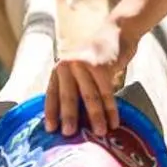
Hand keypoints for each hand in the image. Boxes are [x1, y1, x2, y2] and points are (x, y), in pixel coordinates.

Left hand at [45, 17, 136, 136]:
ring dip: (96, 117)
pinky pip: (107, 93)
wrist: (117, 31)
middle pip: (68, 97)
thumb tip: (71, 119)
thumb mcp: (80, 68)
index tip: (50, 130)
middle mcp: (68, 65)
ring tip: (99, 134)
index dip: (51, 112)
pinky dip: (111, 110)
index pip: (51, 93)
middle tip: (69, 135)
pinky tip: (114, 122)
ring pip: (90, 97)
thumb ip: (74, 86)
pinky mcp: (101, 66)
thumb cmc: (98, 56)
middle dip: (69, 117)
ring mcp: (84, 64)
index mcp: (60, 68)